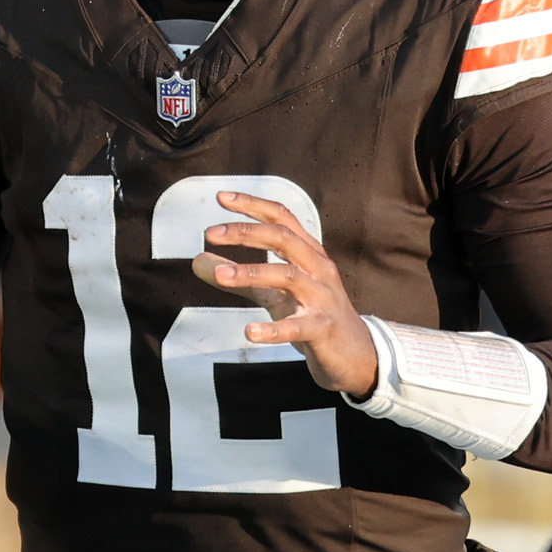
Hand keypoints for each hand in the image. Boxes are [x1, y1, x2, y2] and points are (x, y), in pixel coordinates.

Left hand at [194, 190, 377, 397]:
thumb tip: (196, 261)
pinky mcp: (323, 328)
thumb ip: (241, 279)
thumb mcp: (277, 294)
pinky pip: (297, 326)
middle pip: (284, 238)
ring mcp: (324, 298)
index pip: (282, 219)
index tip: (222, 197)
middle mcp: (319, 269)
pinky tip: (251, 331)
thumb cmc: (314, 316)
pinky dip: (273, 329)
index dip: (253, 205)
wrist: (355, 354)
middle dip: (246, 232)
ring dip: (251, 272)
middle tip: (211, 234)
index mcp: (309, 254)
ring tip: (221, 276)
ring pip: (288, 276)